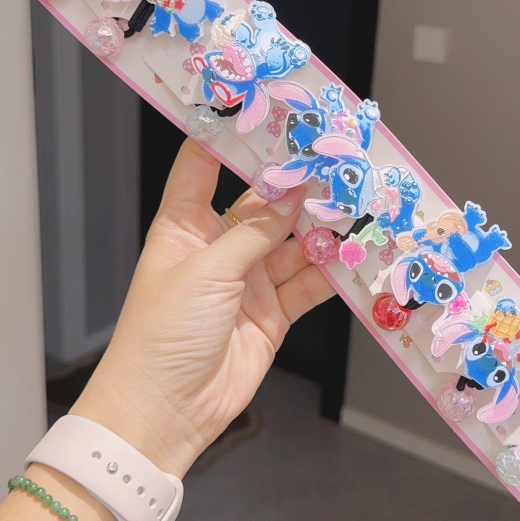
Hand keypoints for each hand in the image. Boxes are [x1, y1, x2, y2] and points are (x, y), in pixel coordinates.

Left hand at [71, 139, 334, 477]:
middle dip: (295, 187)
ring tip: (355, 206)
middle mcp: (219, 248)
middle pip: (262, 205)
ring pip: (292, 244)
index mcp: (185, 227)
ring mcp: (248, 281)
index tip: (261, 108)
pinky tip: (354, 256)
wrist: (166, 413)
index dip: (228, 137)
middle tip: (333, 163)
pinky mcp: (272, 314)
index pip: (203, 167)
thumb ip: (256, 232)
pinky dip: (330, 273)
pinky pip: (308, 285)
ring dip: (321, 229)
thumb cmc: (164, 334)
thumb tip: (294, 193)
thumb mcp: (206, 272)